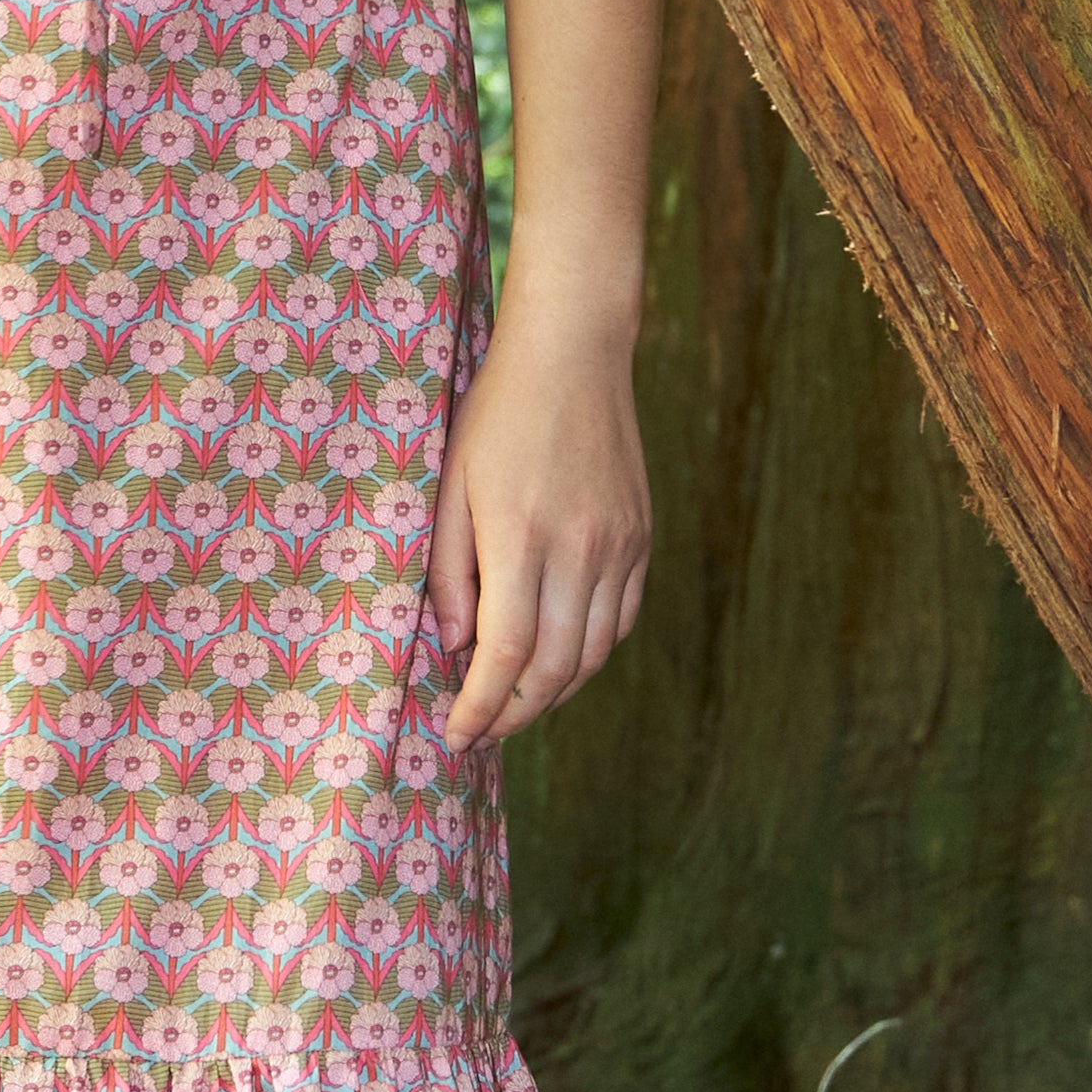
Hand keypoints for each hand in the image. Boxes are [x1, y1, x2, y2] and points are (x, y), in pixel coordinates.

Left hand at [428, 299, 650, 747]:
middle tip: (481, 732)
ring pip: (594, 654)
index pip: (506, 653)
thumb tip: (455, 646)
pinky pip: (619, 620)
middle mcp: (582, 550)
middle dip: (514, 714)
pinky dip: (589, 654)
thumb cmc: (496, 414)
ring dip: (554, 694)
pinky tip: (558, 660)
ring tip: (514, 705)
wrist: (575, 354)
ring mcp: (620, 547)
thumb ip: (450, 571)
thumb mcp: (452, 487)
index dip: (481, 707)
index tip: (457, 736)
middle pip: (556, 669)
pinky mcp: (641, 538)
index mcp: (524, 537)